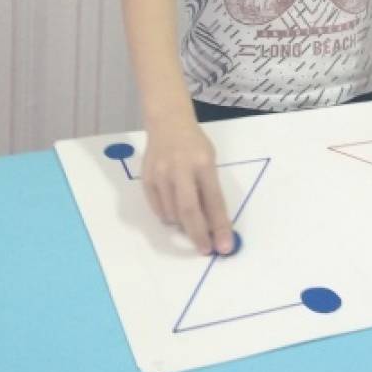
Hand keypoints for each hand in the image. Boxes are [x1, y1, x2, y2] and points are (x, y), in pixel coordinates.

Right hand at [142, 118, 233, 255]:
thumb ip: (210, 189)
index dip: (219, 226)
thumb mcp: (210, 160)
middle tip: (205, 249)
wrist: (168, 122)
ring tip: (190, 220)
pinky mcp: (146, 178)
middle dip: (199, 234)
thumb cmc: (194, 144)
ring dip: (183, 224)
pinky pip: (158, 209)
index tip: (224, 246)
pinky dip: (168, 216)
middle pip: (189, 210)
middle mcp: (180, 168)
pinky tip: (174, 210)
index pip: (213, 201)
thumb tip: (213, 225)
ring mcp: (160, 174)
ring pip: (172, 213)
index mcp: (202, 163)